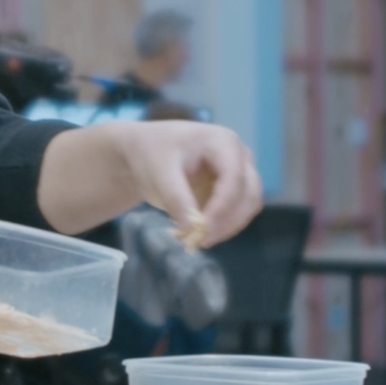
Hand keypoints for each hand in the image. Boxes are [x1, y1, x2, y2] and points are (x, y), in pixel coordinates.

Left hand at [42, 120, 262, 245]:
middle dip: (228, 222)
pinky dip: (220, 227)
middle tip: (198, 243)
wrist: (135, 154)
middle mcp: (236, 154)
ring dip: (226, 228)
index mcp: (221, 141)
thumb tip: (194, 229)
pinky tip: (193, 234)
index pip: (236, 179)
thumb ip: (178, 201)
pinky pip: (235, 214)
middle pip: (250, 195)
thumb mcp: (157, 175)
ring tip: (193, 240)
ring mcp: (236, 172)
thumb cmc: (146, 155)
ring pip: (247, 207)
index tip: (201, 232)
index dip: (223, 209)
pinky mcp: (228, 189)